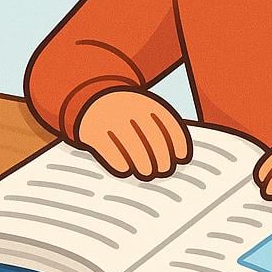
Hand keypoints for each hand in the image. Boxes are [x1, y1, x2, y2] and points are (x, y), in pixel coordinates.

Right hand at [76, 89, 191, 179]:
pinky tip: (126, 169)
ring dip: (144, 166)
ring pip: (134, 151)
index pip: (168, 126)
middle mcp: (130, 110)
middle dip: (162, 159)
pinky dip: (121, 165)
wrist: (90, 97)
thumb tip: (180, 156)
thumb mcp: (143, 108)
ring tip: (147, 173)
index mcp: (145, 102)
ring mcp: (111, 121)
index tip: (182, 159)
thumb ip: (162, 126)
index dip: (178, 144)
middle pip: (153, 141)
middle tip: (164, 170)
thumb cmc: (125, 111)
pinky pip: (112, 154)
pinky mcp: (94, 133)